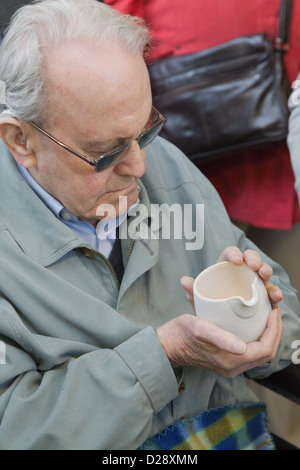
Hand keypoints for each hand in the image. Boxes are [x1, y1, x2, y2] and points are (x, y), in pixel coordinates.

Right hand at [156, 246, 282, 376]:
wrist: (167, 344)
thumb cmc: (182, 333)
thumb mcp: (200, 329)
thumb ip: (221, 338)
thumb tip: (242, 347)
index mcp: (231, 362)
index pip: (265, 349)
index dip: (273, 330)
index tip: (272, 310)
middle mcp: (233, 368)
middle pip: (266, 353)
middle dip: (274, 332)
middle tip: (273, 311)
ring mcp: (230, 366)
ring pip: (260, 353)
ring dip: (268, 335)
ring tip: (267, 315)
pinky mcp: (227, 360)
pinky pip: (252, 352)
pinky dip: (258, 338)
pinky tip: (255, 324)